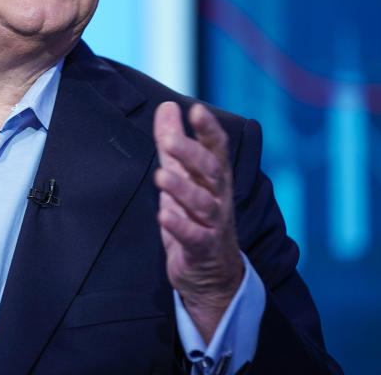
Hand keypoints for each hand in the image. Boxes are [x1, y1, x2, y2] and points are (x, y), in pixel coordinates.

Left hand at [153, 101, 243, 342]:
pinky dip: (180, 226)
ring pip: (203, 203)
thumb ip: (173, 143)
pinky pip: (194, 236)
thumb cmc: (196, 216)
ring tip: (161, 176)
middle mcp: (219, 198)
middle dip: (192, 154)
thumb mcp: (182, 176)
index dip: (208, 129)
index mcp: (215, 178)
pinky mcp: (203, 249)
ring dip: (182, 189)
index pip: (217, 149)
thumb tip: (167, 107)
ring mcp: (214, 224)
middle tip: (168, 140)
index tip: (196, 110)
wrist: (211, 275)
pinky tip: (164, 215)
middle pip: (211, 172)